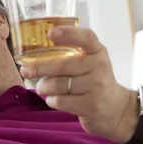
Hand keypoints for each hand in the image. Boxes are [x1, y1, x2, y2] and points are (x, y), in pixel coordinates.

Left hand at [19, 26, 137, 142]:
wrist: (116, 110)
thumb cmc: (94, 82)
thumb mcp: (90, 63)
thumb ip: (71, 54)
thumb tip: (34, 51)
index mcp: (98, 52)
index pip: (86, 38)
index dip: (68, 34)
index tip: (50, 33)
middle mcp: (99, 67)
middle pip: (63, 65)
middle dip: (39, 67)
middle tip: (26, 70)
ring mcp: (97, 87)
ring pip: (58, 85)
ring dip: (44, 87)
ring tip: (43, 87)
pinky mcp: (91, 106)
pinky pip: (61, 101)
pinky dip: (52, 100)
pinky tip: (54, 99)